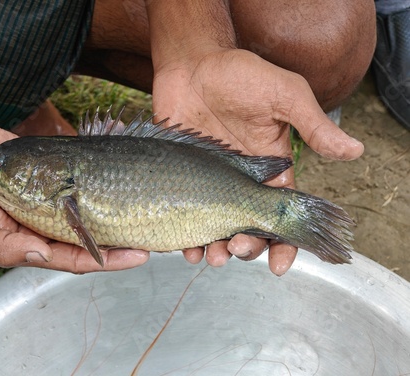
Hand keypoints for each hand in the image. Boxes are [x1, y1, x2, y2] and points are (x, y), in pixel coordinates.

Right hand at [0, 114, 148, 272]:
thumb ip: (5, 247)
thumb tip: (45, 256)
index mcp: (29, 243)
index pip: (76, 258)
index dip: (108, 260)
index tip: (139, 256)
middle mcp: (45, 223)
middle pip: (92, 236)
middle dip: (123, 239)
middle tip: (155, 235)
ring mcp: (51, 197)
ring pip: (92, 208)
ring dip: (120, 209)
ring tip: (150, 206)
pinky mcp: (53, 173)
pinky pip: (82, 178)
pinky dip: (103, 178)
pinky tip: (125, 172)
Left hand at [152, 48, 363, 274]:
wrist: (192, 64)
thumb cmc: (240, 75)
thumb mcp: (283, 95)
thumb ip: (312, 125)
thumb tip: (354, 150)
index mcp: (270, 168)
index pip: (282, 214)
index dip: (284, 243)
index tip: (280, 266)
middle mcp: (241, 181)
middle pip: (249, 228)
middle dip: (249, 247)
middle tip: (239, 249)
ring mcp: (210, 183)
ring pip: (217, 229)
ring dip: (218, 250)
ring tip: (214, 255)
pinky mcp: (183, 179)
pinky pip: (185, 215)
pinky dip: (187, 237)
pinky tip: (185, 248)